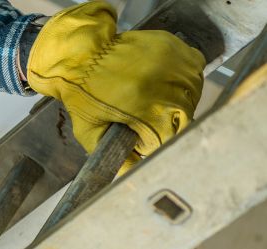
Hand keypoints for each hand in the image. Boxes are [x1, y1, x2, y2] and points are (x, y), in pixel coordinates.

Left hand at [27, 2, 204, 173]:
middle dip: (165, 119)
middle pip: (184, 116)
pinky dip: (179, 76)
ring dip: (175, 97)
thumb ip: (118, 157)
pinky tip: (158, 78)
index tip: (141, 132)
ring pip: (191, 93)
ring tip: (149, 94)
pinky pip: (191, 69)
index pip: (171, 137)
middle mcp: (170, 89)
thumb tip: (133, 176)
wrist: (80, 55)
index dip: (154, 138)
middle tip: (142, 110)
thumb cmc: (83, 94)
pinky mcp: (176, 49)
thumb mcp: (92, 132)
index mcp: (152, 112)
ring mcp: (176, 66)